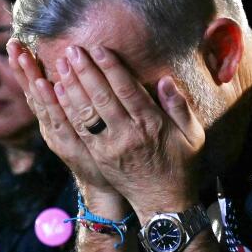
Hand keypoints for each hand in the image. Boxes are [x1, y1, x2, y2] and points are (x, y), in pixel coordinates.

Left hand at [28, 43, 205, 216]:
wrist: (163, 203)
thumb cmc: (180, 165)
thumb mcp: (192, 136)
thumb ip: (180, 107)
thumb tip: (165, 80)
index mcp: (151, 125)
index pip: (128, 90)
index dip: (112, 68)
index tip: (99, 49)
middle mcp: (127, 134)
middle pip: (102, 97)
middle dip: (86, 71)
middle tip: (72, 50)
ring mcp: (109, 147)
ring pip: (87, 112)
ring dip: (72, 86)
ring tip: (61, 64)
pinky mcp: (98, 156)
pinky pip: (79, 129)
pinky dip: (68, 109)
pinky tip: (58, 91)